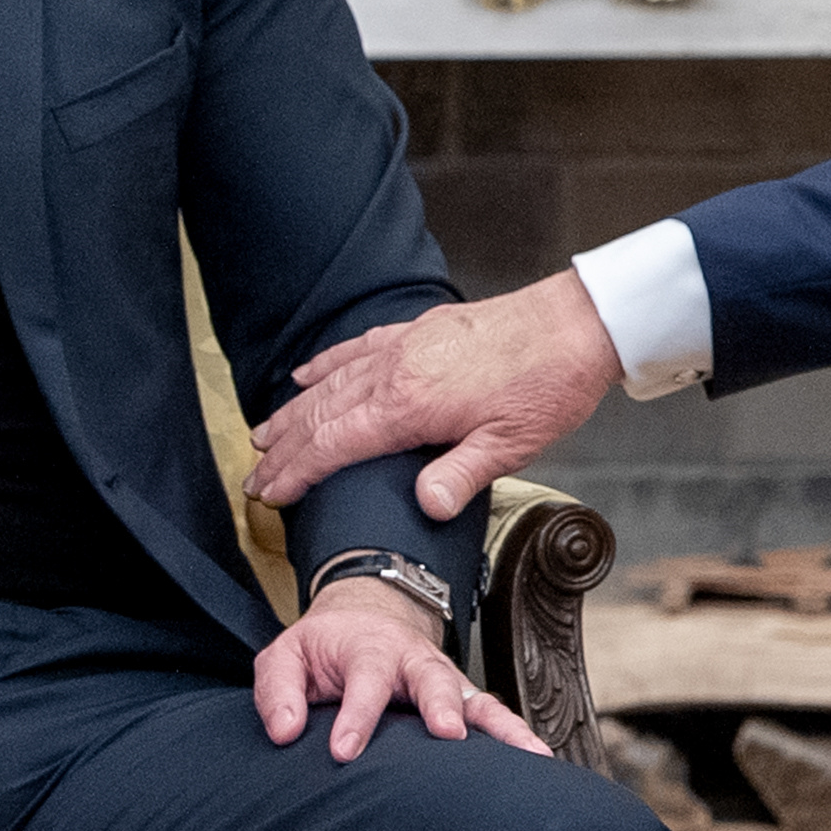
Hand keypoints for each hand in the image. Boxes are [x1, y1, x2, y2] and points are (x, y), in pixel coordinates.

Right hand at [244, 270, 621, 518]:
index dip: (297, 472)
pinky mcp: (419, 330)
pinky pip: (357, 348)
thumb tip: (422, 506)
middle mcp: (397, 371)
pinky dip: (326, 364)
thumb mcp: (510, 446)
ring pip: (331, 381)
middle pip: (321, 414)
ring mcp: (405, 346)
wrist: (575, 324)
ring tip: (263, 434)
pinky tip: (306, 374)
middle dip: (283, 448)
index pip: (334, 444)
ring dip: (293, 410)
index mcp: (412, 405)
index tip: (270, 492)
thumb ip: (460, 476)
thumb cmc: (548, 384)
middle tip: (254, 476)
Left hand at [258, 574, 551, 761]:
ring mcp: (443, 680)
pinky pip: (493, 715)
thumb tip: (285, 733)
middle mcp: (413, 660)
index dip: (356, 715)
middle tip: (449, 733)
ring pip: (476, 698)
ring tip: (528, 754)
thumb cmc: (323, 648)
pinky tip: (538, 759)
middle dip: (441, 704)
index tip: (344, 751)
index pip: (364, 679)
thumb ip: (278, 691)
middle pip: (432, 678)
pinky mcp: (461, 699)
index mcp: (368, 648)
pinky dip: (516, 735)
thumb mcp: (285, 657)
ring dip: (501, 725)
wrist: (364, 618)